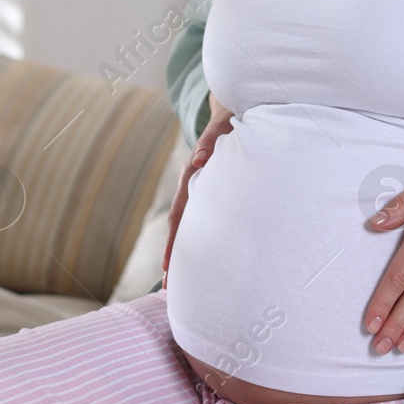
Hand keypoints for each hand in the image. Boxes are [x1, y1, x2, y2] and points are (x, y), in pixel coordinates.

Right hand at [161, 93, 234, 288]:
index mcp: (191, 179)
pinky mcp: (215, 196)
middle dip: (175, 259)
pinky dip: (203, 242)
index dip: (174, 243)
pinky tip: (208, 260)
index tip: (168, 270)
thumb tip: (198, 159)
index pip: (180, 216)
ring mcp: (203, 194)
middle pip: (182, 229)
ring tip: (181, 285)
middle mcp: (193, 189)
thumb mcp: (221, 128)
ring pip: (193, 228)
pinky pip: (206, 222)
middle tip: (167, 291)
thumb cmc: (230, 121)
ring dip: (187, 254)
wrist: (235, 112)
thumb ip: (210, 141)